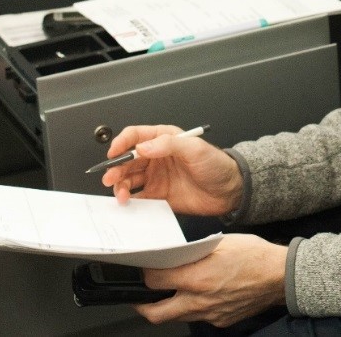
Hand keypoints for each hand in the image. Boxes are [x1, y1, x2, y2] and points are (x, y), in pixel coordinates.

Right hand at [100, 124, 242, 215]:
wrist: (229, 191)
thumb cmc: (217, 165)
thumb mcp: (195, 148)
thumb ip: (169, 144)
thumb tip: (144, 147)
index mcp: (164, 140)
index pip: (135, 136)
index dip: (121, 143)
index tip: (113, 153)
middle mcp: (156, 157)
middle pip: (127, 160)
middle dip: (116, 168)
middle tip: (111, 178)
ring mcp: (156, 177)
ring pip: (129, 179)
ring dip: (120, 185)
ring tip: (120, 194)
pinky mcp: (159, 195)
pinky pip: (139, 197)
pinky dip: (130, 200)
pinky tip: (128, 203)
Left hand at [135, 234, 287, 327]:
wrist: (281, 276)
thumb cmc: (255, 255)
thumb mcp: (220, 244)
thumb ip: (192, 253)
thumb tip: (172, 256)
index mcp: (198, 278)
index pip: (155, 282)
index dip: (146, 274)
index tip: (145, 268)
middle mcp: (201, 301)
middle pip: (157, 313)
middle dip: (143, 305)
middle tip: (140, 295)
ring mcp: (210, 314)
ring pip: (176, 317)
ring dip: (167, 307)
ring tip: (166, 294)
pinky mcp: (221, 321)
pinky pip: (198, 318)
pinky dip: (191, 308)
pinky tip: (197, 296)